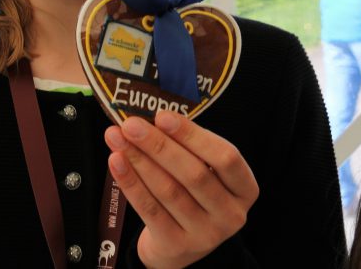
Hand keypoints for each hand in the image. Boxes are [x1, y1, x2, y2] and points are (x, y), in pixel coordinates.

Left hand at [104, 111, 257, 268]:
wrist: (179, 245)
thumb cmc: (193, 196)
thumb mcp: (203, 172)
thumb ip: (186, 147)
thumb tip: (151, 118)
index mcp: (245, 189)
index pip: (226, 157)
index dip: (193, 135)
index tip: (162, 116)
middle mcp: (230, 214)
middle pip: (194, 174)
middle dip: (158, 145)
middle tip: (131, 124)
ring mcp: (205, 234)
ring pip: (168, 190)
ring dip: (139, 160)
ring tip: (117, 138)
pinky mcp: (177, 245)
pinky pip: (149, 209)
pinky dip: (130, 182)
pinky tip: (116, 161)